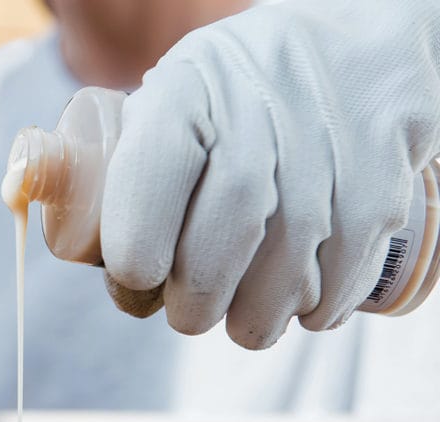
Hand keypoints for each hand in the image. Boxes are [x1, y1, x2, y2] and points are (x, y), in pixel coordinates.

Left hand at [100, 0, 439, 348]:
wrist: (352, 50)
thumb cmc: (235, 94)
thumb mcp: (170, 98)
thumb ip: (128, 168)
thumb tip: (90, 252)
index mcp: (185, 91)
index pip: (147, 185)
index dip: (134, 257)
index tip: (136, 281)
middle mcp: (257, 114)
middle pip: (215, 247)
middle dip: (193, 304)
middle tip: (189, 312)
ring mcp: (327, 149)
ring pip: (281, 276)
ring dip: (253, 319)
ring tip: (241, 318)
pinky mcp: (383, 183)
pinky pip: (341, 278)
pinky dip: (314, 308)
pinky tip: (298, 303)